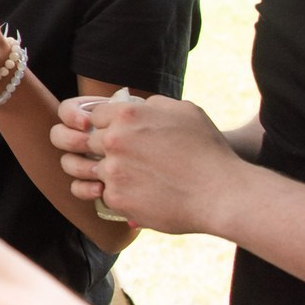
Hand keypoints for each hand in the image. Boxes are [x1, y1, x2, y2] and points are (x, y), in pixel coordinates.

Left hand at [50, 94, 244, 234]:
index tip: (107, 133)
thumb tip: (135, 106)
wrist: (221, 193)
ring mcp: (113, 171)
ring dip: (90, 171)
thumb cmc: (208, 150)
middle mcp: (114, 140)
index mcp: (127, 115)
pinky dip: (109, 194)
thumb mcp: (183, 111)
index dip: (99, 124)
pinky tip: (123, 194)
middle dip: (93, 147)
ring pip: (83, 168)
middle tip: (103, 155)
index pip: (92, 115)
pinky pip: (100, 193)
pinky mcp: (117, 198)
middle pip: (84, 140)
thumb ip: (152, 105)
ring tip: (103, 175)